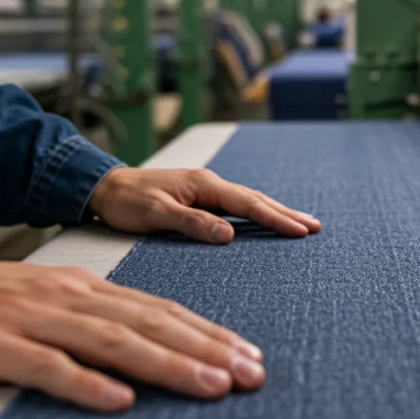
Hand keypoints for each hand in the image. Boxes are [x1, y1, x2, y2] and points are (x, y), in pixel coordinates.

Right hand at [0, 258, 264, 411]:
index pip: (158, 309)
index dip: (207, 332)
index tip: (248, 355)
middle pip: (149, 323)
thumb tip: (142, 350)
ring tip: (210, 386)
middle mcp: (67, 297)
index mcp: (82, 287)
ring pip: (112, 342)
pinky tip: (119, 401)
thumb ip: (91, 322)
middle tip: (251, 374)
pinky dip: (85, 383)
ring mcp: (31, 320)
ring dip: (167, 364)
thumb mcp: (45, 303)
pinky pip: (46, 367)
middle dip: (206, 349)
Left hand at [88, 167, 320, 243]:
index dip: (276, 218)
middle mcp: (209, 184)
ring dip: (276, 212)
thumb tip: (229, 233)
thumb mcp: (155, 214)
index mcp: (203, 186)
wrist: (104, 187)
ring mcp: (205, 190)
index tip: (301, 230)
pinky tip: (265, 220)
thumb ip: (191, 223)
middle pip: (256, 200)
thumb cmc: (126, 201)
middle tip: (315, 227)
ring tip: (301, 223)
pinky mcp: (200, 199)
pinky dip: (257, 213)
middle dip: (287, 213)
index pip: (248, 204)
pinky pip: (236, 206)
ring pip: (248, 202)